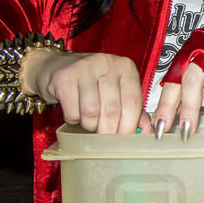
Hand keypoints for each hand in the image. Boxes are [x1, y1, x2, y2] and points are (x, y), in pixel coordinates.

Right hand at [21, 49, 147, 133]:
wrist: (55, 67)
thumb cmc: (91, 83)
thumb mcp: (116, 91)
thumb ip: (133, 110)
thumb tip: (148, 131)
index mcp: (126, 67)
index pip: (133, 101)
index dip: (130, 125)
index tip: (126, 138)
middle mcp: (107, 64)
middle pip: (113, 109)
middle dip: (110, 130)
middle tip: (106, 138)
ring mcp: (85, 68)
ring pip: (92, 111)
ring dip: (91, 125)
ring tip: (89, 122)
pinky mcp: (64, 78)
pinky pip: (73, 111)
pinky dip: (74, 120)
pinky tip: (75, 114)